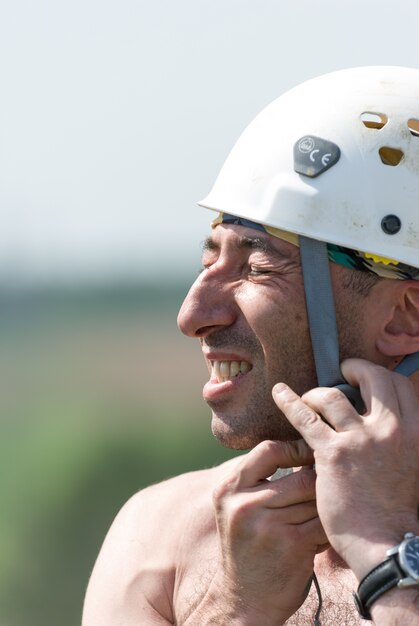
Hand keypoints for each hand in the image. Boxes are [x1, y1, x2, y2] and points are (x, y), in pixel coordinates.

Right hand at [209, 439, 327, 624]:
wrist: (243, 601)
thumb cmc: (247, 547)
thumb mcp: (238, 508)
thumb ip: (259, 479)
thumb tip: (302, 444)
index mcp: (228, 489)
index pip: (268, 450)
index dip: (295, 448)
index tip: (310, 453)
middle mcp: (245, 504)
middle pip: (300, 476)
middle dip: (318, 484)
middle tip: (329, 488)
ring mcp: (268, 524)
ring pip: (315, 499)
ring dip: (325, 506)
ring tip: (324, 514)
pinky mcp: (292, 544)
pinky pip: (323, 522)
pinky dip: (328, 527)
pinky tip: (323, 534)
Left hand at [272, 358, 418, 579]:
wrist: (385, 543)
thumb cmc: (394, 510)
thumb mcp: (410, 464)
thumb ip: (396, 439)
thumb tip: (377, 420)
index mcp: (414, 432)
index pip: (399, 386)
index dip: (379, 376)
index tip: (364, 378)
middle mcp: (391, 429)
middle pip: (372, 379)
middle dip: (355, 369)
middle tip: (342, 373)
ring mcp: (361, 439)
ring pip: (333, 396)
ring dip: (318, 394)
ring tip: (309, 399)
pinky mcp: (332, 453)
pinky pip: (305, 417)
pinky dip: (289, 401)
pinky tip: (279, 392)